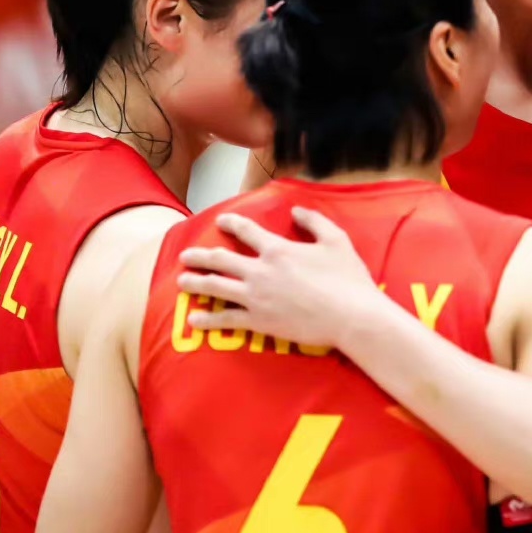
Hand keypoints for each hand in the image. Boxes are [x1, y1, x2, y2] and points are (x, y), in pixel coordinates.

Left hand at [177, 207, 381, 350]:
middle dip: (199, 256)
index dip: (231, 223)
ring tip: (181, 282)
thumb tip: (296, 210)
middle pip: (220, 260)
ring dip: (196, 283)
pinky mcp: (258, 322)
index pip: (246, 231)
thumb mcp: (336, 240)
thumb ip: (314, 222)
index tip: (220, 221)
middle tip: (185, 256)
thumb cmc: (347, 278)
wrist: (350, 317)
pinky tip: (194, 319)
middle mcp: (260, 271)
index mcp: (277, 249)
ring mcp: (256, 298)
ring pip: (216, 287)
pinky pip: (226, 320)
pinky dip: (208, 320)